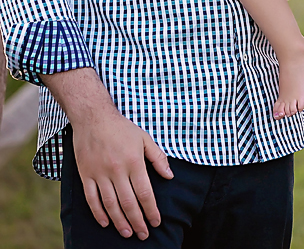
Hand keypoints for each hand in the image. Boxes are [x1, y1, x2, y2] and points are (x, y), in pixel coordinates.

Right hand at [72, 106, 172, 240]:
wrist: (93, 117)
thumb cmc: (121, 128)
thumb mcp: (144, 138)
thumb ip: (158, 158)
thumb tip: (169, 176)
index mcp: (134, 161)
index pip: (144, 193)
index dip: (151, 210)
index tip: (156, 222)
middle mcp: (117, 170)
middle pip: (128, 203)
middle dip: (138, 221)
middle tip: (143, 235)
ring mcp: (100, 174)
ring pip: (110, 205)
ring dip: (120, 222)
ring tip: (127, 233)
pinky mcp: (85, 175)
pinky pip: (92, 199)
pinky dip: (98, 214)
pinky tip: (106, 223)